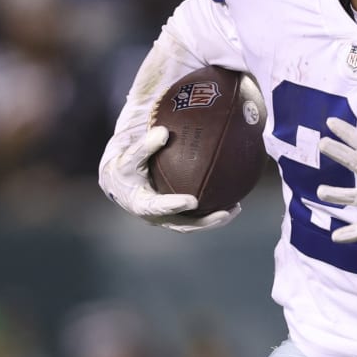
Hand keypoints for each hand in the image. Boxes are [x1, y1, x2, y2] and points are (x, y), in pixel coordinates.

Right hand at [101, 126, 240, 232]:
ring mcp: (168, 217)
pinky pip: (197, 215)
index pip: (158, 208)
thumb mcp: (129, 157)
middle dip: (205, 222)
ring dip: (214, 219)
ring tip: (236, 208)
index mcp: (142, 205)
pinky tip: (232, 198)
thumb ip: (144, 146)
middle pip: (183, 224)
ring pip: (193, 222)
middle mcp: (157, 217)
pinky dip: (212, 209)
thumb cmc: (125, 167)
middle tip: (225, 213)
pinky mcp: (176, 214)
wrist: (120, 180)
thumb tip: (163, 132)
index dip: (174, 206)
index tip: (192, 201)